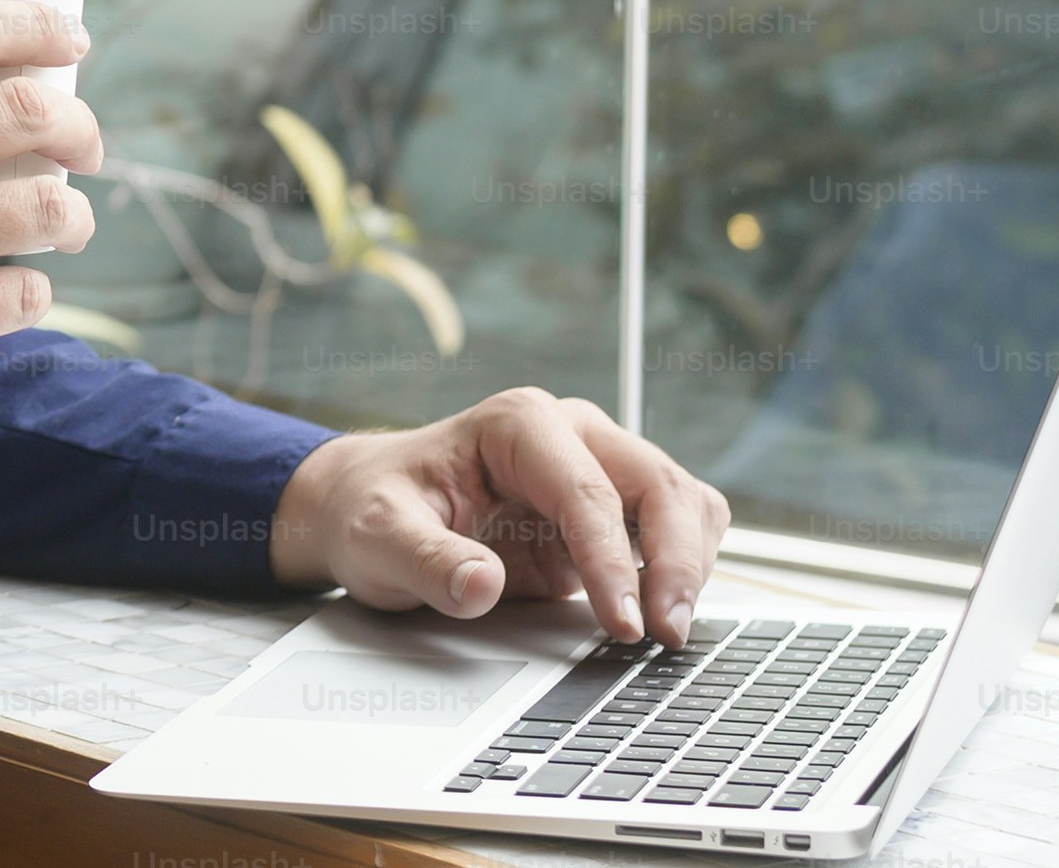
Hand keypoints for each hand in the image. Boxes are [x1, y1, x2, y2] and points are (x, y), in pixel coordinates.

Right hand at [0, 0, 101, 498]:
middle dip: (77, 125)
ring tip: (72, 222)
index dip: (35, 28)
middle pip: (23, 110)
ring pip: (43, 206)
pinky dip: (35, 289)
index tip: (71, 43)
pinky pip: (20, 293)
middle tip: (86, 143)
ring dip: (73, 213)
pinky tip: (23, 289)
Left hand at [267, 389, 729, 646]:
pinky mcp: (610, 514)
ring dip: (691, 565)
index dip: (612, 560)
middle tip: (664, 633)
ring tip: (669, 631)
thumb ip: (424, 559)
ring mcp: (596, 470)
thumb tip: (479, 586)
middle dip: (674, 561)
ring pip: (682, 503)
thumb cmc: (373, 507)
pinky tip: (664, 613)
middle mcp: (569, 435)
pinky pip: (674, 532)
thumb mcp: (376, 535)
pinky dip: (684, 570)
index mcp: (517, 425)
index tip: (622, 621)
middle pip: (657, 486)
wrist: (367, 505)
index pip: (586, 491)